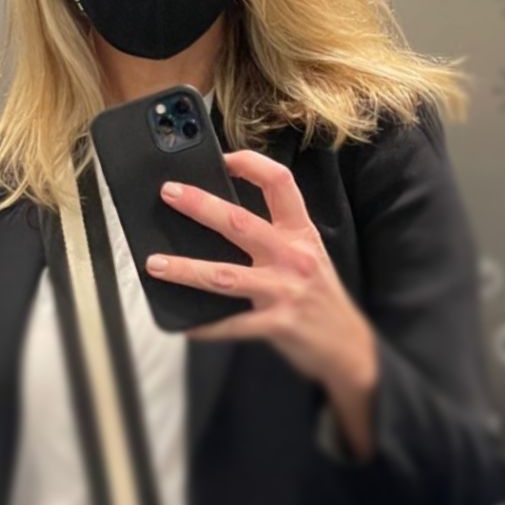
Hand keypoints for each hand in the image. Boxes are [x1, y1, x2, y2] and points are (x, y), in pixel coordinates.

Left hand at [144, 149, 378, 395]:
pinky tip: (185, 324)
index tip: (221, 158)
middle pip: (241, 222)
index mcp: (301, 233)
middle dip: (201, 206)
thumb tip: (219, 219)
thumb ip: (274, 237)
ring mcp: (284, 291)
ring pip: (226, 274)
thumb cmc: (319, 297)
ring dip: (186, 268)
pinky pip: (232, 324)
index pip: (279, 183)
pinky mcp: (277, 324)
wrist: (348, 347)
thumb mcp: (307, 256)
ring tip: (155, 264)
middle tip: (169, 193)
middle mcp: (293, 256)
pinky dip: (205, 325)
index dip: (250, 163)